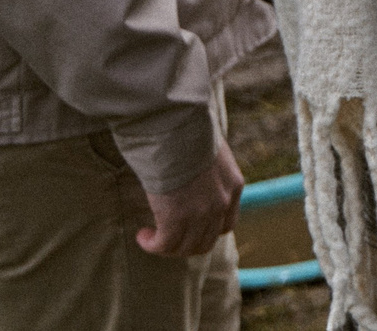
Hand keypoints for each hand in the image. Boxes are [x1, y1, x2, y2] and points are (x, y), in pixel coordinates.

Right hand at [136, 139, 242, 258]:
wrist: (177, 128)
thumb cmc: (188, 131)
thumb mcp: (210, 150)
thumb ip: (208, 168)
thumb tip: (194, 171)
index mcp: (234, 186)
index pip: (226, 224)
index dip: (206, 231)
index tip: (189, 227)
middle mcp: (222, 203)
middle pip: (206, 241)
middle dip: (185, 244)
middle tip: (166, 237)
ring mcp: (200, 214)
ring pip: (185, 248)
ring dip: (166, 247)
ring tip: (150, 236)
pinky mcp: (176, 219)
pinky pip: (164, 245)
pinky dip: (152, 245)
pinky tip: (143, 236)